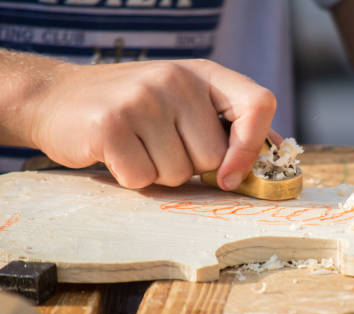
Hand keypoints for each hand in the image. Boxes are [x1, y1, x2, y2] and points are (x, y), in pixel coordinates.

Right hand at [30, 59, 276, 189]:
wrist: (58, 98)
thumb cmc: (133, 109)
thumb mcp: (184, 103)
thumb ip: (228, 125)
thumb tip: (276, 151)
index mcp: (203, 75)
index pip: (258, 105)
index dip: (252, 147)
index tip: (232, 175)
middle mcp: (176, 80)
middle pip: (214, 158)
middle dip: (189, 167)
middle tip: (159, 145)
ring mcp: (143, 100)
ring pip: (178, 174)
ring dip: (158, 174)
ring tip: (136, 146)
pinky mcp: (111, 125)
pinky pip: (143, 179)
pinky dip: (131, 178)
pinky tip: (117, 154)